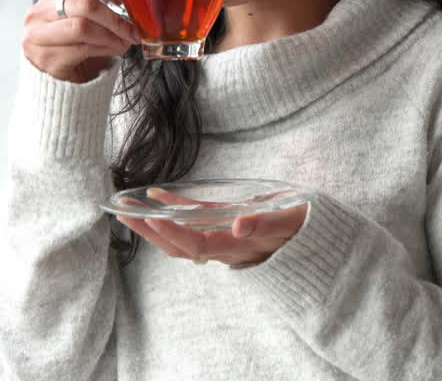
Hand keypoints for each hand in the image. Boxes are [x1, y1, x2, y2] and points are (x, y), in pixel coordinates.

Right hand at [22, 0, 141, 82]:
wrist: (61, 68)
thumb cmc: (74, 35)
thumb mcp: (85, 8)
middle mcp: (41, 10)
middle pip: (85, 5)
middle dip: (115, 18)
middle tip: (132, 28)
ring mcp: (39, 35)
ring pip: (82, 28)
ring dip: (112, 35)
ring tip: (125, 40)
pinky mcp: (46, 57)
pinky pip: (82, 49)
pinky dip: (105, 49)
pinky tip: (113, 48)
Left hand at [117, 188, 308, 266]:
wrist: (320, 239)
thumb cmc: (306, 228)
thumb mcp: (291, 222)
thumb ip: (267, 224)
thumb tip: (239, 225)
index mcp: (238, 248)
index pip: (197, 244)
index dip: (172, 232)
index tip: (151, 216)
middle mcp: (226, 247)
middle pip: (178, 246)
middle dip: (149, 231)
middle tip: (121, 212)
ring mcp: (224, 237)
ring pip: (181, 237)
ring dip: (154, 223)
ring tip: (128, 206)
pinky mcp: (227, 226)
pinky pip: (196, 221)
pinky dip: (176, 208)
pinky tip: (158, 194)